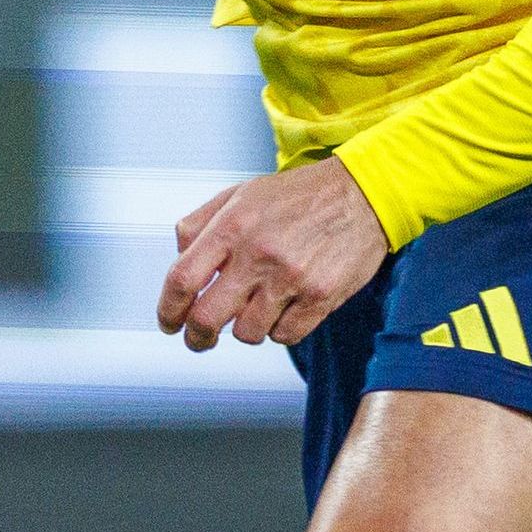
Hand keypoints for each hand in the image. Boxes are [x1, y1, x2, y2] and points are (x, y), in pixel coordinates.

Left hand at [158, 158, 392, 351]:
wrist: (363, 193)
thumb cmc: (299, 196)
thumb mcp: (241, 194)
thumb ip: (202, 223)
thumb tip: (178, 258)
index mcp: (232, 225)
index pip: (182, 279)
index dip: (168, 309)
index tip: (168, 321)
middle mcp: (258, 252)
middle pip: (207, 318)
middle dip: (197, 336)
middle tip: (199, 338)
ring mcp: (291, 277)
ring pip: (247, 333)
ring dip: (245, 329)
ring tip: (257, 309)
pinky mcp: (321, 296)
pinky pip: (285, 335)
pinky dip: (279, 329)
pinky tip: (285, 308)